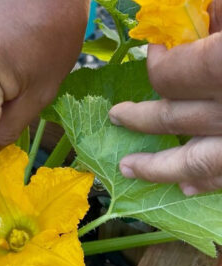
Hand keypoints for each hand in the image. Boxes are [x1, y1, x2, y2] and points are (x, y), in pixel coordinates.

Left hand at [109, 1, 221, 194]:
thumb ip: (216, 17)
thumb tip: (190, 18)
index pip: (170, 75)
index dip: (159, 65)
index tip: (155, 52)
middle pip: (172, 119)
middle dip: (140, 118)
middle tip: (116, 117)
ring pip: (196, 161)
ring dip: (159, 168)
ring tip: (128, 168)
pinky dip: (207, 182)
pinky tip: (188, 187)